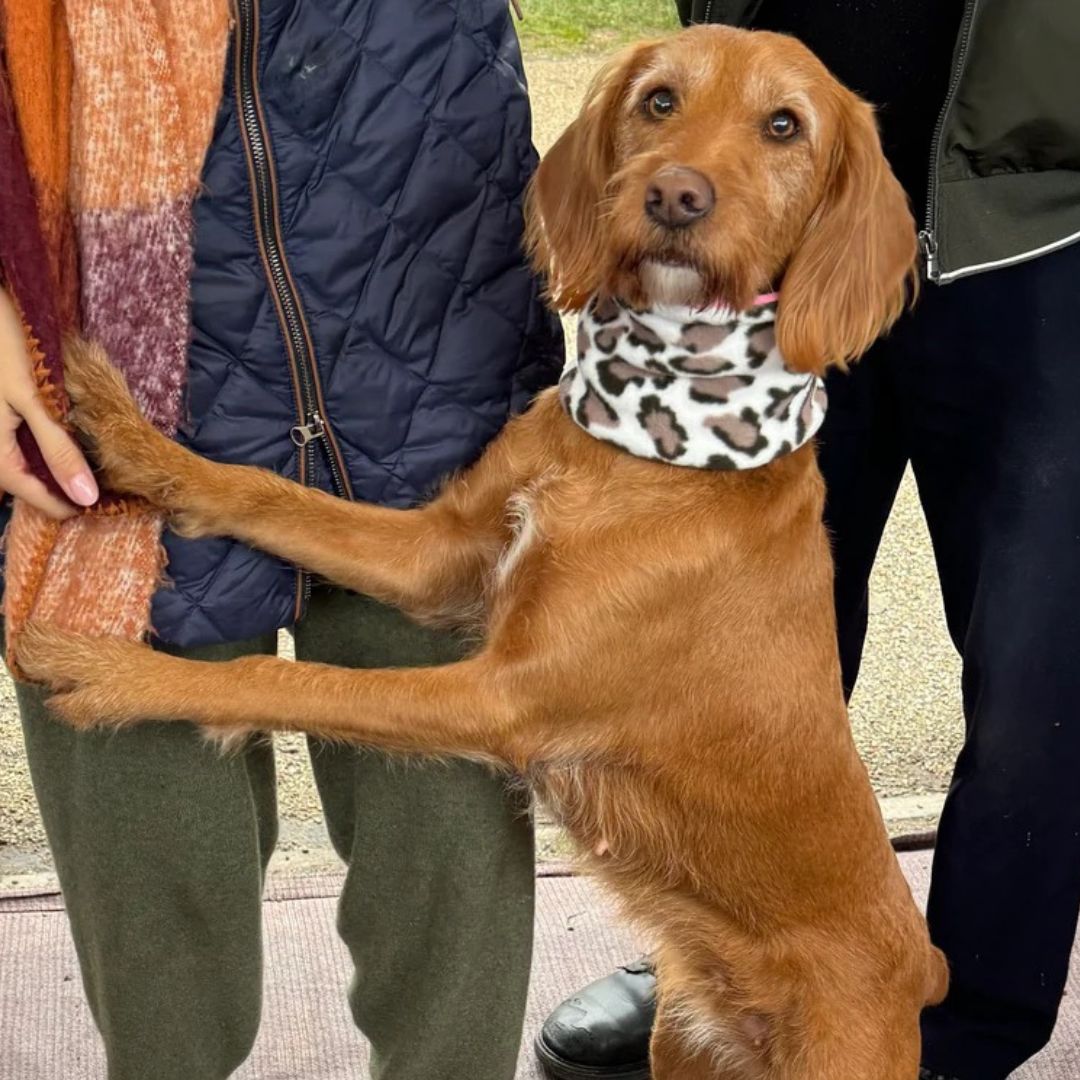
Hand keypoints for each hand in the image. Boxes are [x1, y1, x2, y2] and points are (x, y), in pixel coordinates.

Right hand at [0, 287, 98, 517]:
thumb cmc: (11, 348)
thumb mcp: (38, 402)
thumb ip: (61, 451)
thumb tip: (86, 499)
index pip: (35, 498)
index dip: (69, 506)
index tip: (105, 506)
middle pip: (29, 484)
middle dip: (64, 487)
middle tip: (106, 487)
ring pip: (27, 465)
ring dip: (57, 467)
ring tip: (95, 467)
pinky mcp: (2, 418)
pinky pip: (23, 444)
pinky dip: (48, 447)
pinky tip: (71, 439)